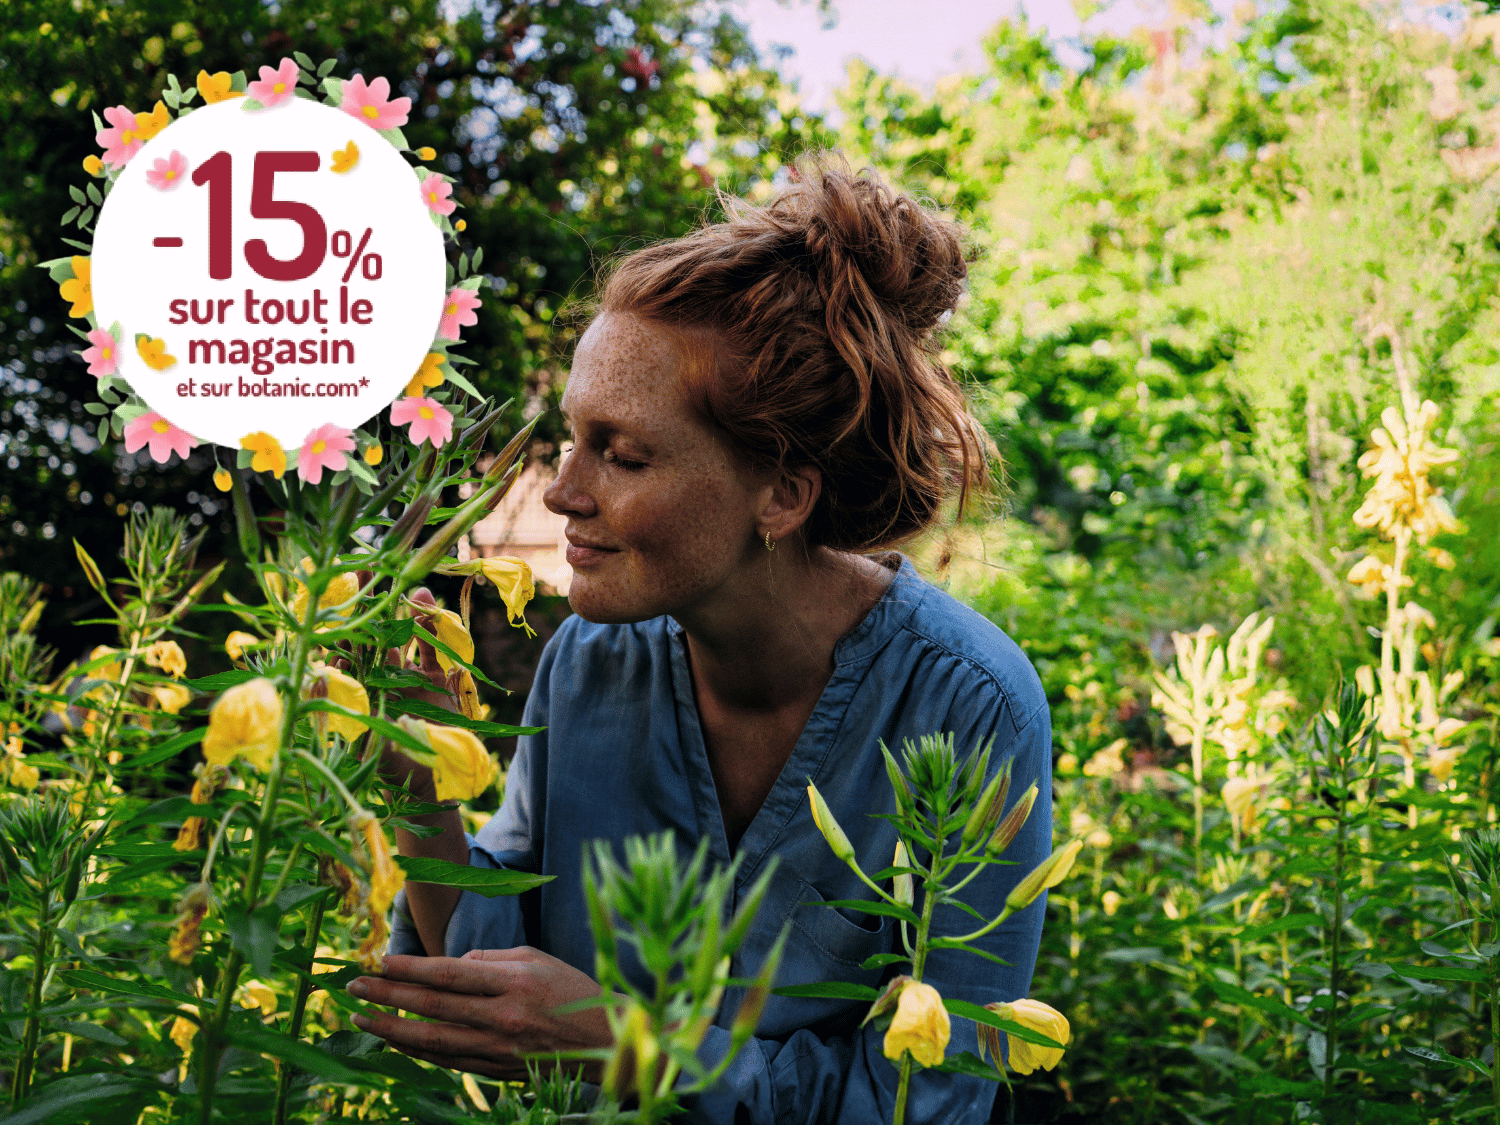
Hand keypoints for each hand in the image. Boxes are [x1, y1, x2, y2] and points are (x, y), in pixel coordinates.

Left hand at [342, 585, 458, 796]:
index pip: (340, 646)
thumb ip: (342, 710)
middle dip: (370, 601)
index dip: (337, 616)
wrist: (429, 793)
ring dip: (407, 611)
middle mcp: (376, 679)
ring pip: (404, 636)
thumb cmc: (387, 774)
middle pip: (370, 632)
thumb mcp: (358, 742)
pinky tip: (432, 607)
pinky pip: (434, 651)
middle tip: (369, 569)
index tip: (335, 588)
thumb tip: (314, 675)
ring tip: (413, 586)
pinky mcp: (436, 685)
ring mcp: (406, 679)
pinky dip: (435, 629)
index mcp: (354, 689)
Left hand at [347, 947, 612, 1081]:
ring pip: (433, 1041)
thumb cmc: (571, 990)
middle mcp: (504, 1017)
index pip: (450, 973)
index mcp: (515, 982)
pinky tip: (396, 1041)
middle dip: (388, 996)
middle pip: (433, 1007)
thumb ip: (490, 959)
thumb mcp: (537, 958)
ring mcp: (499, 1049)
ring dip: (392, 1030)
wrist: (604, 1041)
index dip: (411, 969)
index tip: (380, 961)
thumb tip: (450, 965)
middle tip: (354, 987)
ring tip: (362, 1019)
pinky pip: (448, 1061)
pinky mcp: (497, 1071)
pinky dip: (418, 1051)